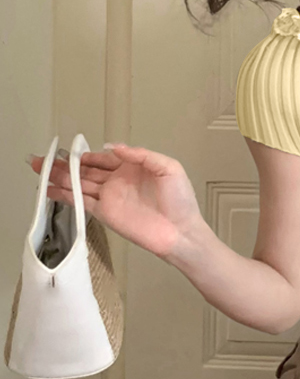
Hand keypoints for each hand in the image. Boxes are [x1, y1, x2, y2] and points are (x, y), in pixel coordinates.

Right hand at [27, 144, 203, 261]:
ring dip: (60, 178)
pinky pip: (82, 202)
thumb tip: (113, 147)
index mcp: (133, 168)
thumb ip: (141, 155)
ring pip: (79, 185)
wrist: (180, 232)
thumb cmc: (180, 200)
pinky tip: (51, 190)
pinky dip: (66, 196)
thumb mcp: (168, 168)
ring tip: (39, 171)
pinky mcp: (105, 214)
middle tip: (41, 159)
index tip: (69, 150)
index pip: (104, 158)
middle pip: (86, 171)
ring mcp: (110, 198)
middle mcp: (118, 181)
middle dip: (64, 165)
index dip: (86, 154)